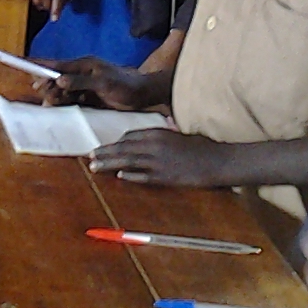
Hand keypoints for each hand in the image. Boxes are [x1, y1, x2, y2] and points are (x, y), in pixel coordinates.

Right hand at [41, 58, 159, 109]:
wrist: (144, 95)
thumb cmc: (126, 85)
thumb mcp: (103, 83)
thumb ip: (80, 82)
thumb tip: (59, 80)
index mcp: (84, 65)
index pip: (57, 64)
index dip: (38, 64)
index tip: (21, 61)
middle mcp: (81, 73)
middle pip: (56, 78)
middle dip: (47, 86)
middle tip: (43, 96)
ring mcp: (85, 86)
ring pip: (62, 90)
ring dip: (54, 96)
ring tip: (50, 104)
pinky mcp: (89, 97)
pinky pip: (71, 99)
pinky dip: (63, 102)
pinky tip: (58, 107)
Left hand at [88, 128, 232, 186]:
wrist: (217, 160)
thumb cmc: (201, 146)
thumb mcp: (179, 134)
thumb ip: (164, 133)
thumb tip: (155, 131)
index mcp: (158, 133)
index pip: (130, 135)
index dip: (115, 142)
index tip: (105, 147)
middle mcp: (155, 145)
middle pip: (124, 147)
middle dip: (105, 152)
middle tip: (90, 156)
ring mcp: (159, 161)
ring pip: (128, 161)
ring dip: (110, 164)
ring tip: (95, 167)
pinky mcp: (165, 176)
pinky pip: (144, 176)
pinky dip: (131, 175)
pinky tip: (120, 176)